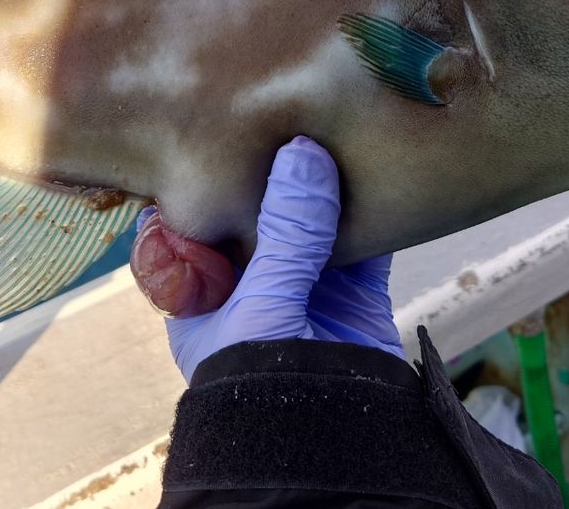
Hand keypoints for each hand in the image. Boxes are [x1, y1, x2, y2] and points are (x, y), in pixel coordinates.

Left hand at [130, 136, 404, 380]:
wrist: (333, 458)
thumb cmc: (262, 388)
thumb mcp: (264, 302)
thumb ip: (286, 231)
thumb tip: (302, 152)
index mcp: (201, 296)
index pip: (190, 225)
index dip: (201, 178)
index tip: (210, 124)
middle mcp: (251, 288)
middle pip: (259, 215)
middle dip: (271, 170)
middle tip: (280, 110)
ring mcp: (304, 291)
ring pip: (314, 223)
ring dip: (325, 184)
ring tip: (331, 124)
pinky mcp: (354, 299)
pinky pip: (365, 245)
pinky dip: (372, 212)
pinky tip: (378, 167)